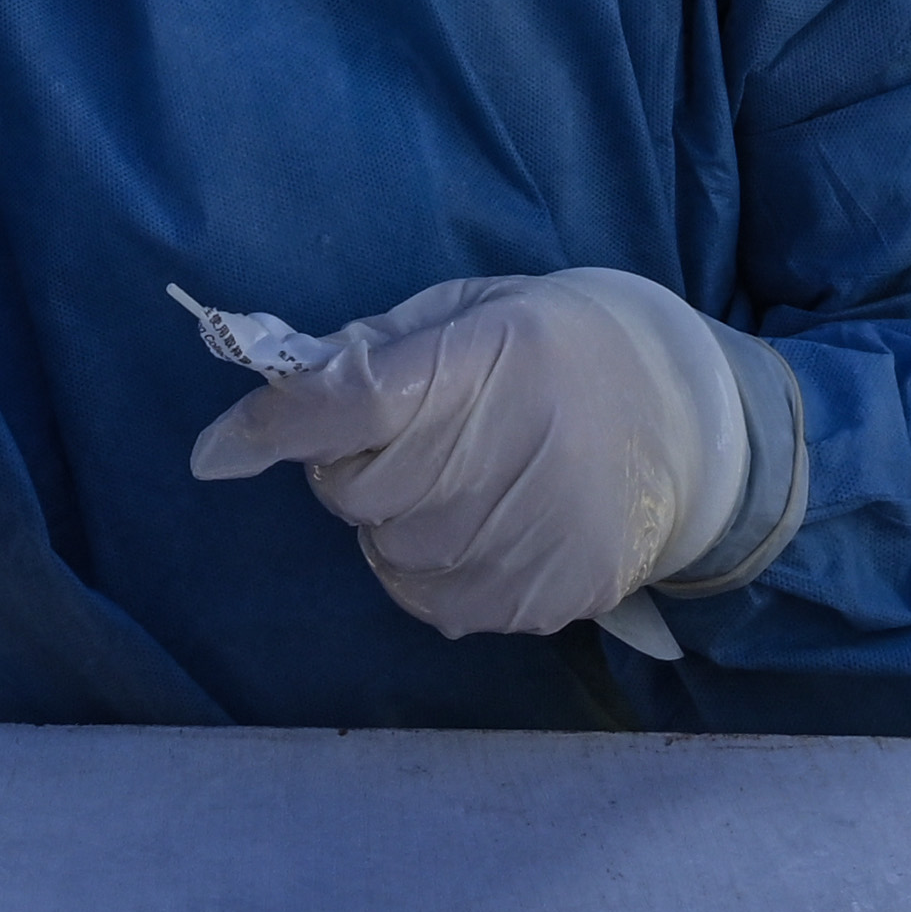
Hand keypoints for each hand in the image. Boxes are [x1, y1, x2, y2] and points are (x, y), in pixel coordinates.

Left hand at [188, 267, 781, 642]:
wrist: (694, 427)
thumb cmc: (567, 348)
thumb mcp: (480, 310)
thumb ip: (378, 347)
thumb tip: (280, 388)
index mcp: (487, 362)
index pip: (352, 402)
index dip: (273, 427)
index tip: (216, 451)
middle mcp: (501, 457)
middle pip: (354, 489)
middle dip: (354, 463)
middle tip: (414, 432)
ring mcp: (521, 542)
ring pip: (385, 552)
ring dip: (395, 520)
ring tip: (464, 477)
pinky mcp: (536, 601)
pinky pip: (431, 599)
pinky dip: (432, 566)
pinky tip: (486, 523)